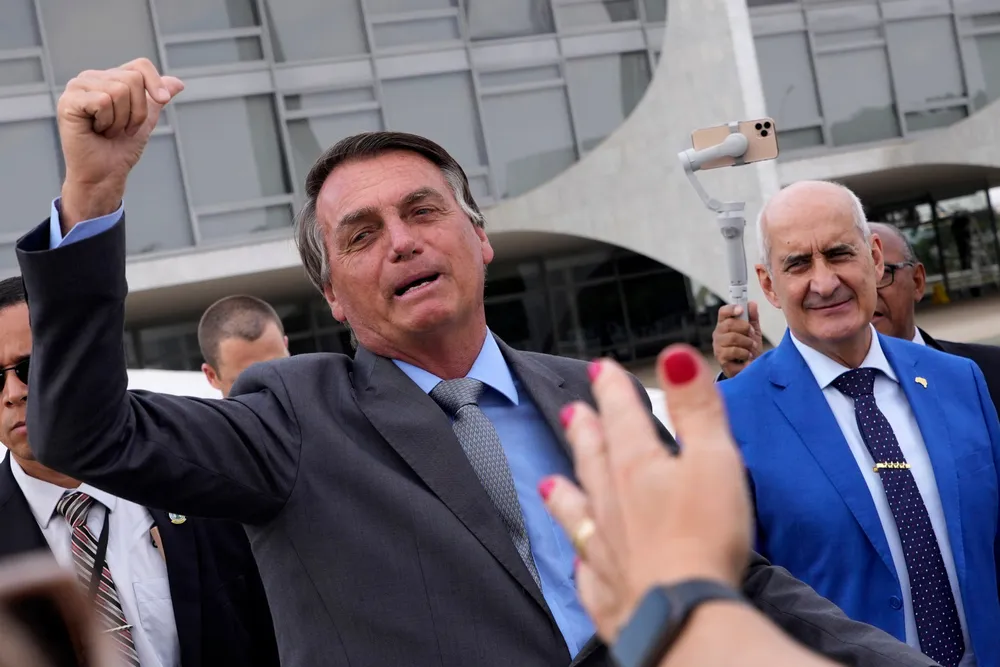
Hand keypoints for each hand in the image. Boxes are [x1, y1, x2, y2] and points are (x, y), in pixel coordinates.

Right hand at [56, 58, 183, 227]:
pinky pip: (103, 101)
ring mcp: (77, 87)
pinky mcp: (68, 101)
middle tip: (122, 128)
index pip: (140, 65)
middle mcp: (91, 77)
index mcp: (109, 78)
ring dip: (121, 120)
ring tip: (107, 130)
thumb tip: (179, 83)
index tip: (163, 101)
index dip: (155, 84)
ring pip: (119, 91)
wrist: (105, 173)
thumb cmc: (121, 147)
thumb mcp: (146, 119)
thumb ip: (157, 98)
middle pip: (133, 79)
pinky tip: (96, 130)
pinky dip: (107, 122)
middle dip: (137, 112)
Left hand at [540, 347, 751, 641]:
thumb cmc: (704, 539)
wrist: (682, 616)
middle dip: (585, 434)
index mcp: (637, 467)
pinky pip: (587, 574)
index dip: (612, 390)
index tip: (600, 370)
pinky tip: (579, 562)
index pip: (621, 417)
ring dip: (566, 494)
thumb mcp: (713, 458)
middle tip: (572, 415)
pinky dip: (581, 563)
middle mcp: (612, 504)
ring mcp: (605, 550)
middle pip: (593, 460)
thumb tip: (676, 356)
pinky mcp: (609, 594)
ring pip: (579, 513)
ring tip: (550, 483)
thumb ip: (696, 407)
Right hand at [712, 302, 761, 378]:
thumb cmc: (749, 349)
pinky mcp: (721, 359)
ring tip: (752, 348)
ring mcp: (718, 347)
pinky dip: (745, 353)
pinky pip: (734, 351)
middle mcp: (718, 335)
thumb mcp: (753, 332)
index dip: (731, 309)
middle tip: (752, 335)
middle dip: (745, 328)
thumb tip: (752, 304)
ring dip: (747, 342)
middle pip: (729, 324)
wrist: (749, 370)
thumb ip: (752, 318)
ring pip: (733, 338)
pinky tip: (747, 357)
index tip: (741, 309)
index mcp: (725, 325)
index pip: (723, 312)